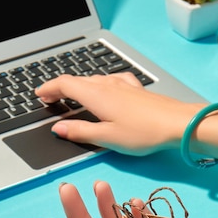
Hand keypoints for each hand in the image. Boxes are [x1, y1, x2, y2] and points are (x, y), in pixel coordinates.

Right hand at [36, 73, 204, 154]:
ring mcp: (123, 86)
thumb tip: (59, 128)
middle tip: (51, 98)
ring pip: (94, 80)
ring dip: (79, 86)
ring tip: (73, 96)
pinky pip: (112, 81)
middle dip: (61, 88)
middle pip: (78, 80)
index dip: (49, 89)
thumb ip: (81, 132)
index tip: (40, 95)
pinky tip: (106, 88)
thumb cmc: (144, 133)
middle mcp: (108, 86)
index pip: (65, 84)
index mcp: (96, 96)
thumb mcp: (107, 137)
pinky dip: (100, 84)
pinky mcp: (136, 90)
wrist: (177, 124)